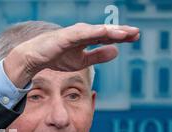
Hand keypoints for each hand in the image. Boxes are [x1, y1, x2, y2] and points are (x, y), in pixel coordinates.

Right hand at [3, 23, 139, 87]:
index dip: (122, 36)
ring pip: (96, 31)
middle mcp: (83, 32)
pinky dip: (93, 32)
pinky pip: (81, 34)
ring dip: (110, 31)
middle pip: (105, 31)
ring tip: (124, 33)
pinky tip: (103, 32)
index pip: (107, 35)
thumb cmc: (57, 57)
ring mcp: (74, 33)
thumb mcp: (81, 61)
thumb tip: (117, 51)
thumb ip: (98, 55)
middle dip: (120, 31)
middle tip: (136, 33)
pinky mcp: (65, 36)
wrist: (35, 57)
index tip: (136, 37)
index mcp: (87, 37)